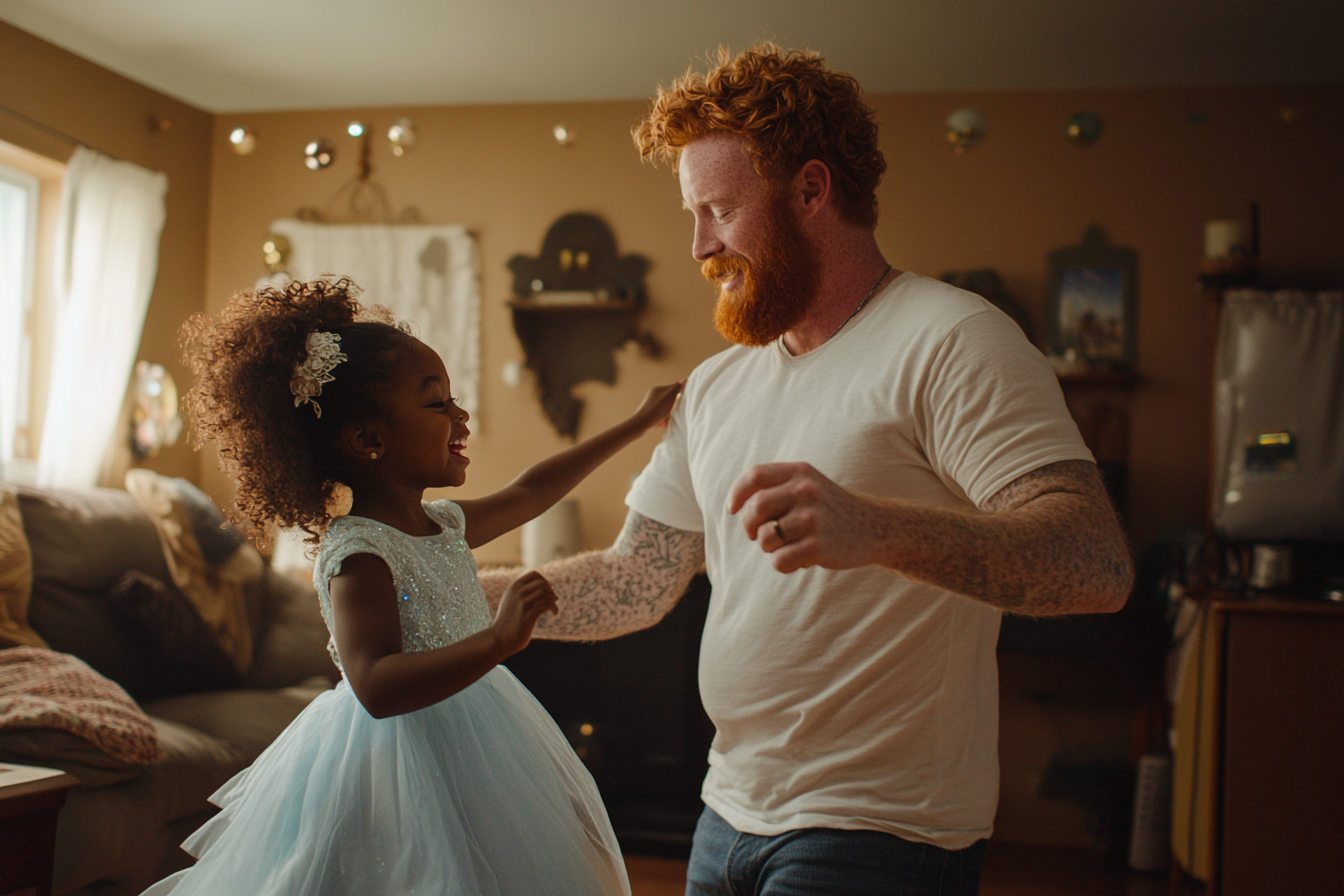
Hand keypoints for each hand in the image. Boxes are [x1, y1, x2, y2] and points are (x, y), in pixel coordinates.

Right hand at [490, 570, 557, 655]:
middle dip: (551, 590)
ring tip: (553, 608)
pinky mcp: (527, 616)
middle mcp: (517, 593)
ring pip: (544, 593)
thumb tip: (538, 588)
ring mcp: (522, 604)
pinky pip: (546, 605)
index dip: (545, 581)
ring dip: (553, 599)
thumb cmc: (507, 621)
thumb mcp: (511, 602)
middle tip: (553, 600)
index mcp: (513, 587)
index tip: (548, 591)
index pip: (534, 574)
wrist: (499, 638)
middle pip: (542, 582)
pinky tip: (554, 614)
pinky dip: (554, 608)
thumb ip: (520, 593)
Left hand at [629, 381, 683, 431]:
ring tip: (663, 421)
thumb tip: (685, 379)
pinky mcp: (648, 413)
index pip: (674, 389)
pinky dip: (662, 420)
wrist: (638, 425)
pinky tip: (659, 425)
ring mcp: (650, 404)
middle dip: (672, 409)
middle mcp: (653, 395)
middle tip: (669, 414)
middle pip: (670, 401)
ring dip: (667, 416)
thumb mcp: (668, 399)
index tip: (678, 403)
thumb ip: (676, 388)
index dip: (678, 396)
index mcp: (658, 389)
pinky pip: (660, 416)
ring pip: (666, 409)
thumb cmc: (654, 412)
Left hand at [727, 462, 880, 573]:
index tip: (732, 509)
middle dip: (749, 525)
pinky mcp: (818, 546)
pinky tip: (800, 559)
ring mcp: (813, 519)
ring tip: (787, 545)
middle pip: (755, 508)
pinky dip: (783, 564)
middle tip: (757, 535)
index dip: (737, 493)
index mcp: (800, 472)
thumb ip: (775, 487)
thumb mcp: (808, 484)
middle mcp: (806, 491)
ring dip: (768, 547)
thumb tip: (735, 506)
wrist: (874, 527)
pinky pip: (779, 561)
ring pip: (765, 538)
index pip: (755, 475)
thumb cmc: (829, 509)